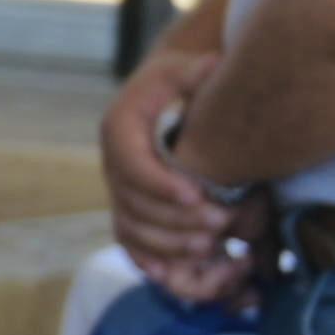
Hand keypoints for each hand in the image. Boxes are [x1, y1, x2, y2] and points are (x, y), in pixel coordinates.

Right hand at [102, 55, 265, 300]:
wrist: (165, 96)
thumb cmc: (179, 81)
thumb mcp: (183, 67)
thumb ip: (194, 69)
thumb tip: (211, 65)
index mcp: (118, 130)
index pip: (131, 164)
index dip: (160, 184)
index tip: (199, 193)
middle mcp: (113, 165)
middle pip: (132, 205)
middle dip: (176, 219)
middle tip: (221, 221)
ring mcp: (119, 192)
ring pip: (132, 230)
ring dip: (171, 243)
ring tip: (213, 242)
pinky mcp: (130, 211)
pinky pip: (133, 245)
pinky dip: (154, 260)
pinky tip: (184, 269)